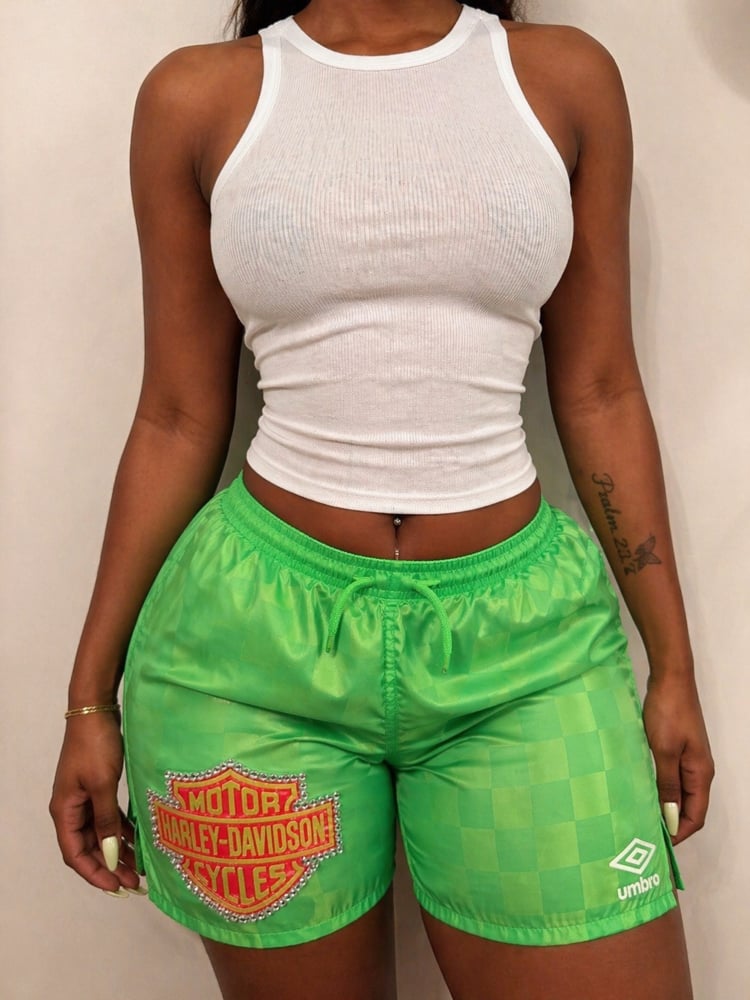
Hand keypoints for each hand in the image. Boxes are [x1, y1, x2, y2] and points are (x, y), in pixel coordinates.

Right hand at [49, 712, 144, 895]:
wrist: (95, 710)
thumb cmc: (95, 745)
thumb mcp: (103, 784)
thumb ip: (106, 820)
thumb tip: (110, 855)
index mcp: (65, 811)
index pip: (75, 854)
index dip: (94, 873)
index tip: (116, 888)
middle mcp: (71, 808)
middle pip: (89, 847)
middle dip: (110, 866)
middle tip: (134, 882)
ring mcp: (85, 798)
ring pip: (100, 833)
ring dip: (118, 850)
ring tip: (139, 867)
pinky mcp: (98, 787)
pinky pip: (108, 817)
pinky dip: (121, 829)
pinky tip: (138, 840)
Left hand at [642, 673, 713, 845]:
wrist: (670, 678)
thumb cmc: (667, 713)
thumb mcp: (664, 751)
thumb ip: (667, 783)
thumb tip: (670, 816)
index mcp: (701, 773)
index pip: (696, 816)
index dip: (679, 832)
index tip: (656, 843)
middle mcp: (699, 769)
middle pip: (689, 806)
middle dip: (671, 822)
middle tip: (644, 833)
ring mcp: (688, 758)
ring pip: (679, 791)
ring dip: (664, 805)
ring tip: (640, 815)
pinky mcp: (677, 747)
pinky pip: (671, 777)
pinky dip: (660, 788)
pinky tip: (642, 789)